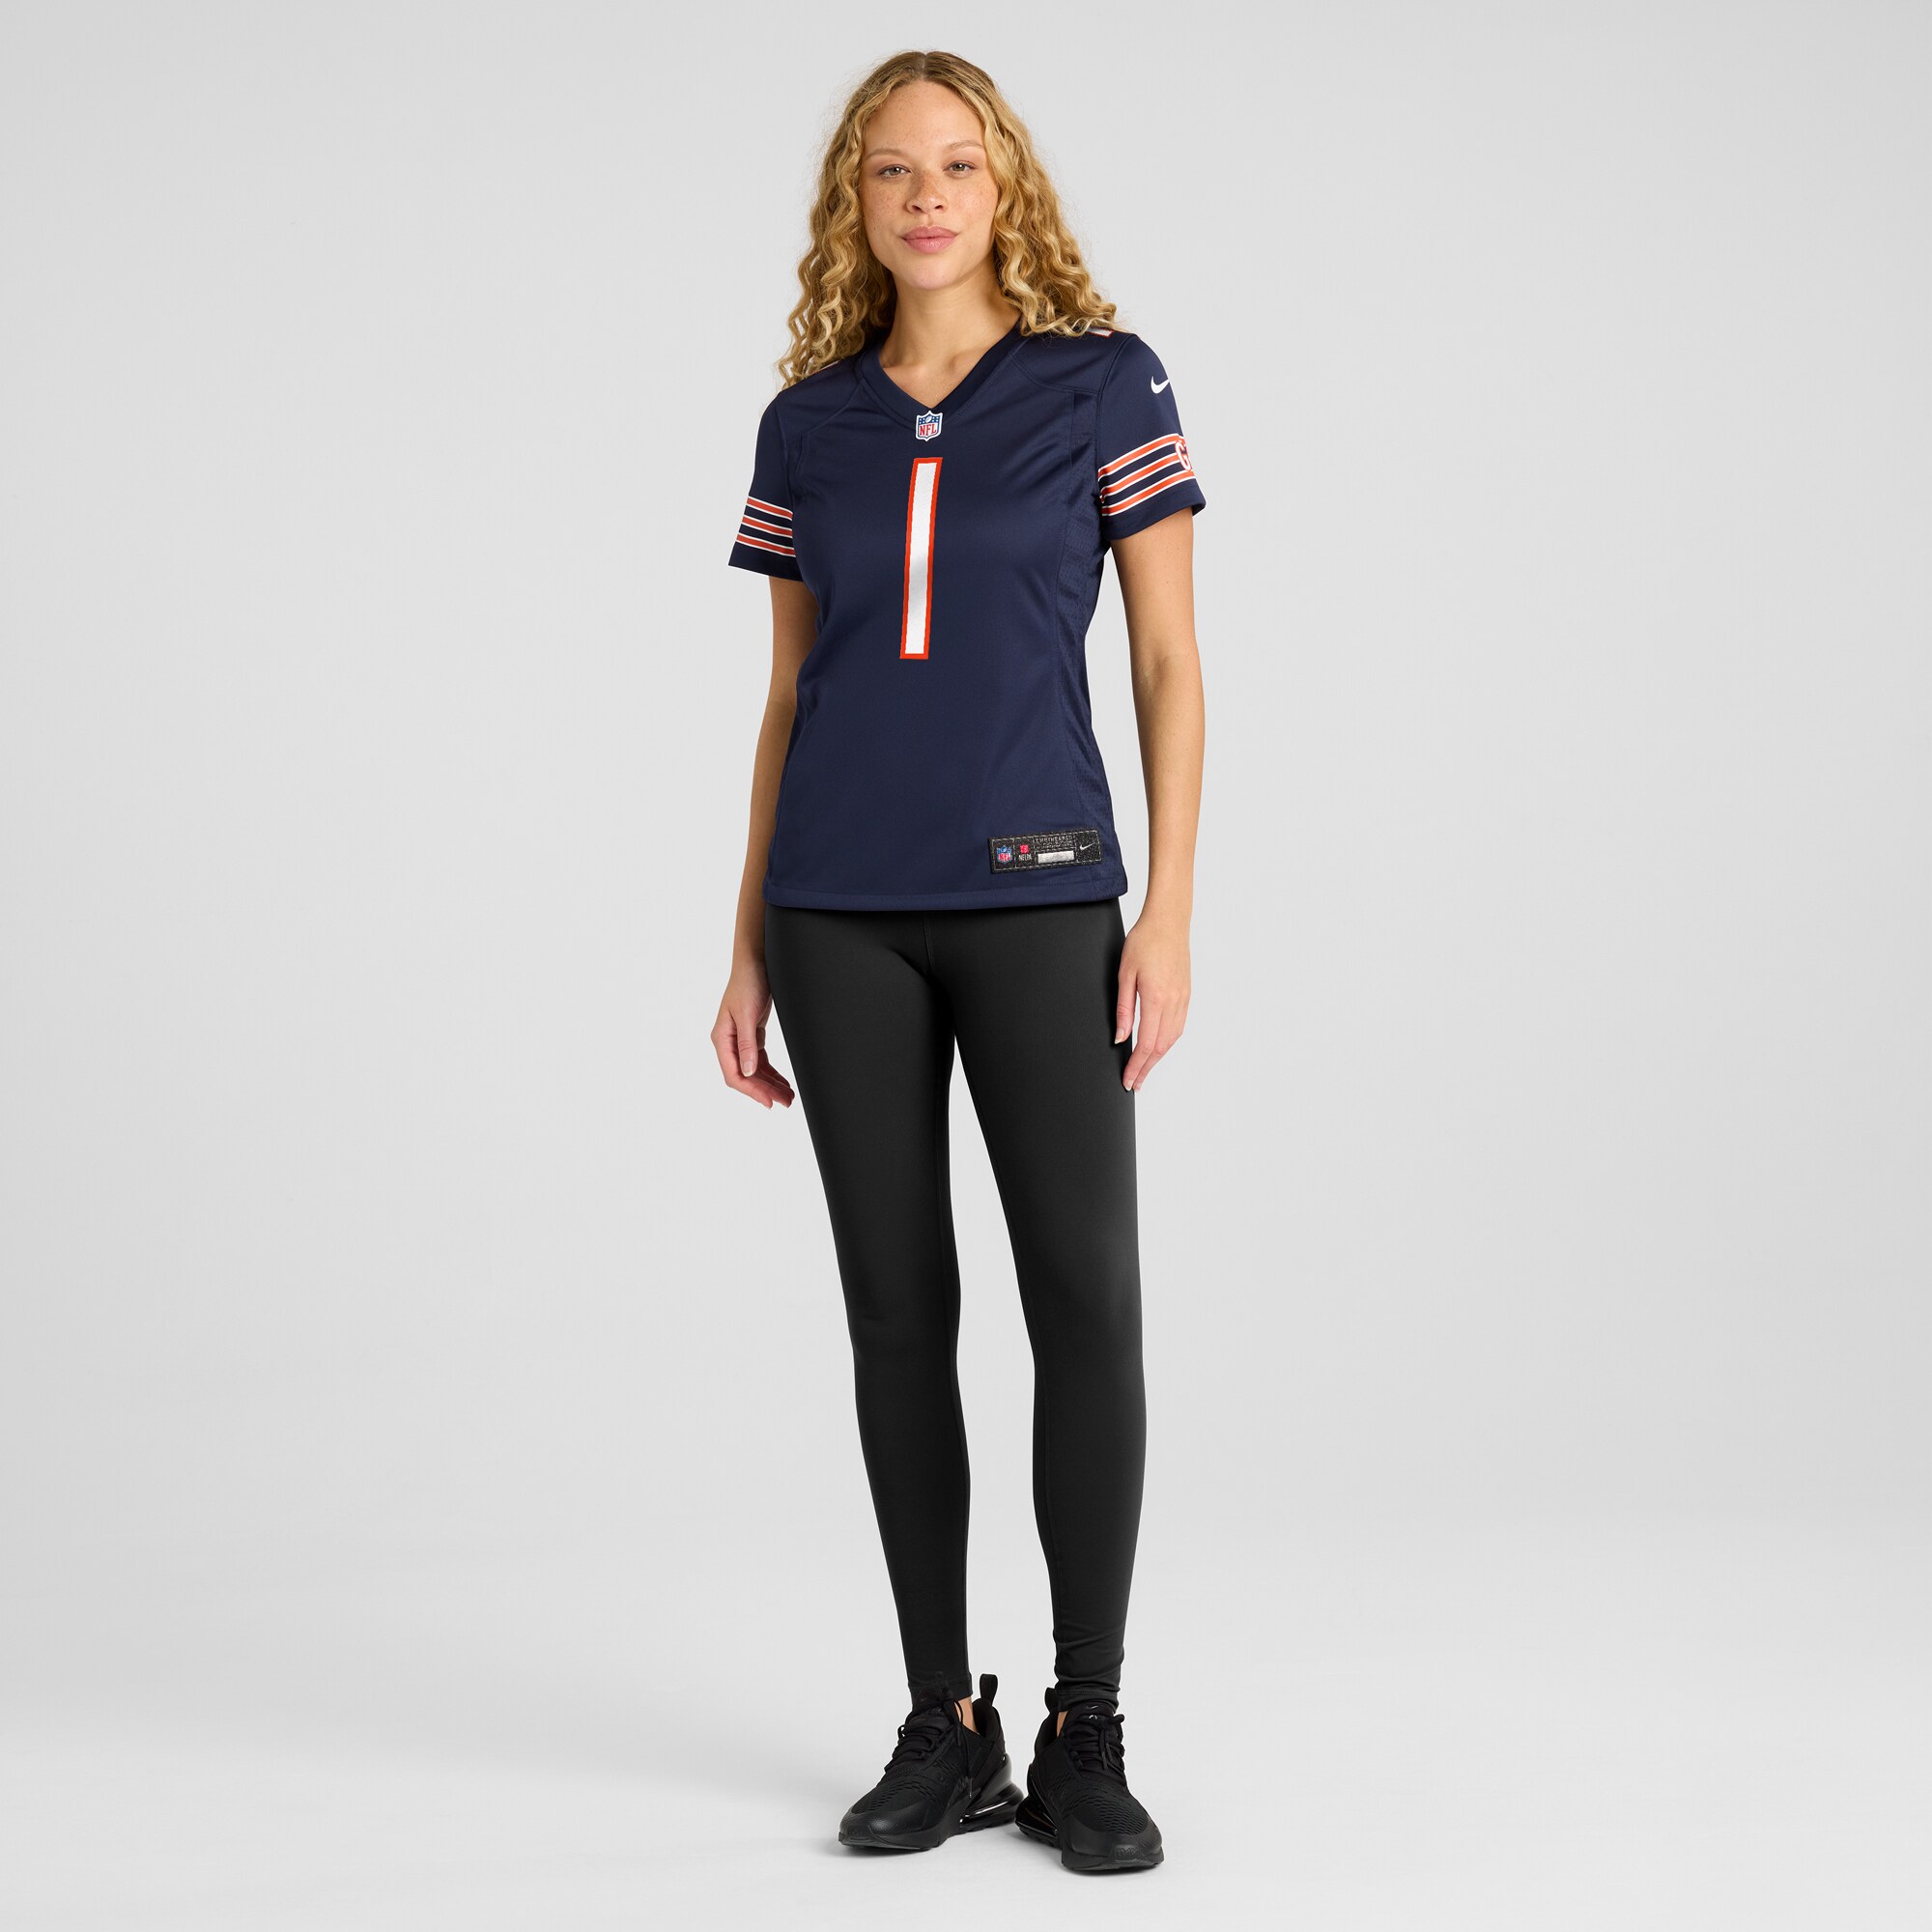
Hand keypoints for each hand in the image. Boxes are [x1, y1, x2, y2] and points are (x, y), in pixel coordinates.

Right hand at [711, 962, 795, 1108]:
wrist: (754, 962)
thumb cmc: (747, 982)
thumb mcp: (747, 1014)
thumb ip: (747, 1044)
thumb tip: (748, 1072)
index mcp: (721, 1039)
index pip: (735, 1075)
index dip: (752, 1091)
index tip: (770, 1102)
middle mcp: (728, 1042)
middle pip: (746, 1076)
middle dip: (765, 1091)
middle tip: (786, 1102)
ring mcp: (740, 1039)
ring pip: (754, 1071)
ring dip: (770, 1084)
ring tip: (788, 1096)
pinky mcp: (751, 1035)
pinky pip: (760, 1061)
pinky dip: (771, 1072)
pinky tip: (782, 1081)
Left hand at [1115, 913, 1189, 1091]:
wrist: (1169, 922)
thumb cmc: (1144, 941)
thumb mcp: (1125, 974)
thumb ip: (1123, 1009)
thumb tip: (1120, 1037)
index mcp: (1157, 998)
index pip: (1146, 1043)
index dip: (1136, 1065)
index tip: (1127, 1079)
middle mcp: (1174, 1002)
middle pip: (1161, 1047)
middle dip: (1147, 1068)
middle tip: (1134, 1083)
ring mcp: (1183, 999)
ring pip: (1172, 1039)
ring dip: (1157, 1058)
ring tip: (1144, 1070)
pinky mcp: (1187, 995)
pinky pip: (1179, 1027)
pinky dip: (1167, 1043)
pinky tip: (1158, 1047)